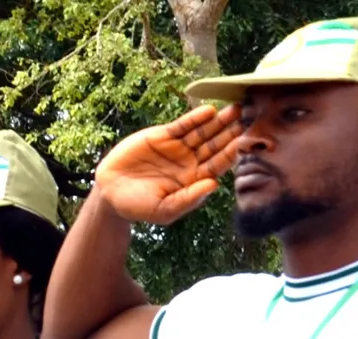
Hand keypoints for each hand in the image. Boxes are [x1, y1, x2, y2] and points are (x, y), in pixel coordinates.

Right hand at [94, 104, 242, 225]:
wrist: (109, 191)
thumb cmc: (137, 206)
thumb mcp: (163, 209)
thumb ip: (188, 199)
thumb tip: (214, 185)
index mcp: (194, 180)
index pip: (218, 165)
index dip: (231, 153)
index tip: (244, 143)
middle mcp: (190, 161)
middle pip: (216, 145)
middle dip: (231, 133)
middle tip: (248, 120)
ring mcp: (178, 147)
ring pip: (204, 132)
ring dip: (220, 121)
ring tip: (236, 109)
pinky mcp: (164, 136)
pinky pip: (184, 125)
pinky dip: (196, 118)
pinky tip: (209, 111)